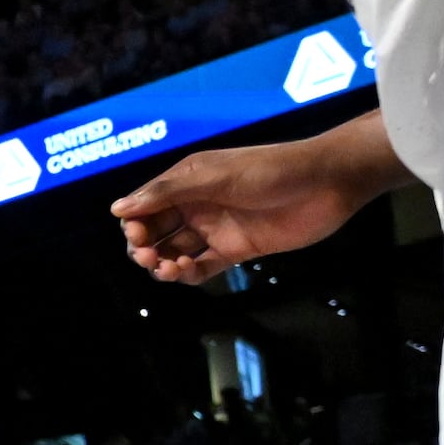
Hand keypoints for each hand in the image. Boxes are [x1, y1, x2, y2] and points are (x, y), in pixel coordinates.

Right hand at [110, 132, 379, 283]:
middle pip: (155, 233)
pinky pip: (203, 267)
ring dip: (164, 264)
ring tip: (169, 269)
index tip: (138, 237)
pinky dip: (188, 274)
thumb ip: (166, 193)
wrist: (325, 182)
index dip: (134, 224)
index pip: (144, 208)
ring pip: (175, 253)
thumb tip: (118, 209)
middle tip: (149, 257)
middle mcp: (197, 206)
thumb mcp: (212, 176)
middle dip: (144, 247)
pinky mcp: (237, 250)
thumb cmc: (269, 170)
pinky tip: (186, 273)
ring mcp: (216, 229)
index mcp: (186, 182)